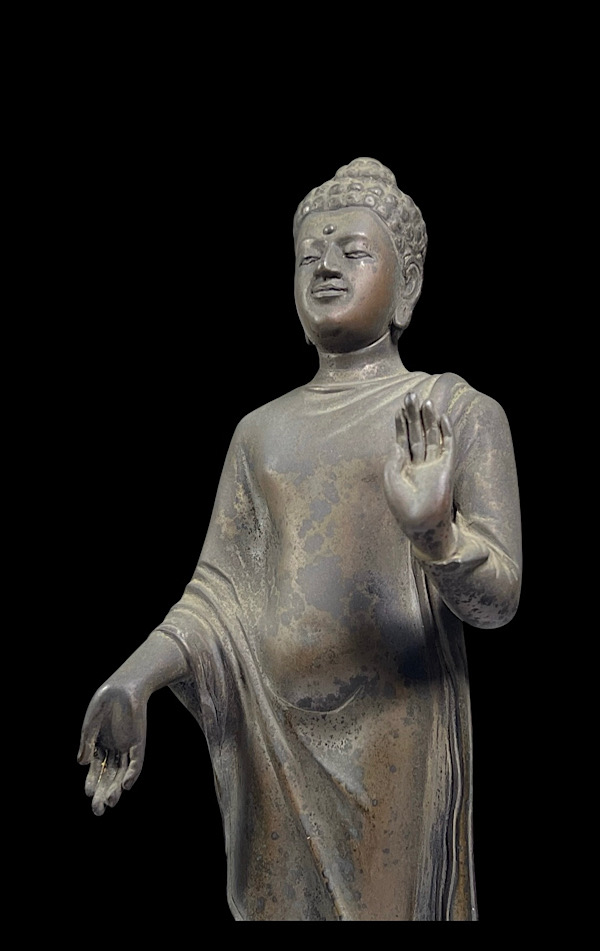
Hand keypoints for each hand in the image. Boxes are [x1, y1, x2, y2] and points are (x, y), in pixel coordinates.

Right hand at [77, 679, 147, 815]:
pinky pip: (136, 762)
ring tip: (111, 802)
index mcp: (99, 746)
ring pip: (122, 772)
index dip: (92, 782)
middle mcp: (114, 749)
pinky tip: (126, 786)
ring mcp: (127, 747)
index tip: (88, 793)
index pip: (97, 770)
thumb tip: (81, 763)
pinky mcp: (138, 742)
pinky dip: (132, 774)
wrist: (122, 686)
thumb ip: (86, 743)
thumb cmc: (103, 703)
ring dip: (117, 788)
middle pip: (109, 776)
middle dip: (103, 793)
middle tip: (98, 811)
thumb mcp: (90, 724)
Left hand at [384, 392, 455, 559]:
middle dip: (414, 415)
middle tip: (411, 395)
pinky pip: (447, 446)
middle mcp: (420, 464)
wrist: (419, 522)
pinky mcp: (446, 467)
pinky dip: (445, 432)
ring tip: (425, 402)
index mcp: (404, 467)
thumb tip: (399, 440)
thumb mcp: (390, 476)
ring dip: (428, 420)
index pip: (403, 440)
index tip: (398, 409)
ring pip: (431, 437)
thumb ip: (395, 456)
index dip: (401, 424)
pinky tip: (442, 418)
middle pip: (417, 434)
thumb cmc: (401, 504)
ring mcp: (433, 465)